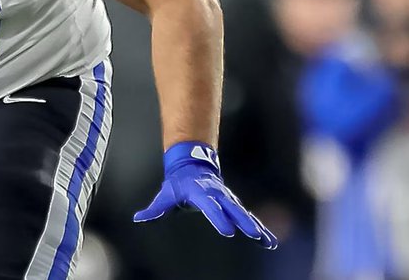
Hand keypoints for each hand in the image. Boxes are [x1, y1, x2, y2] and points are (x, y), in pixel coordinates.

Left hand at [134, 142, 277, 248]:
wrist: (192, 165)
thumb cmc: (178, 184)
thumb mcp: (166, 194)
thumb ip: (155, 208)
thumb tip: (139, 218)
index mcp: (201, 192)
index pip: (210, 206)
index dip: (219, 217)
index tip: (228, 231)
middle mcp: (218, 194)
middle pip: (232, 208)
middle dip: (243, 221)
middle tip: (254, 234)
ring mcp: (228, 199)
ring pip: (244, 213)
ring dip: (256, 226)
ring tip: (267, 242)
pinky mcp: (234, 206)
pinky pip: (248, 218)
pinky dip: (259, 229)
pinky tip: (269, 242)